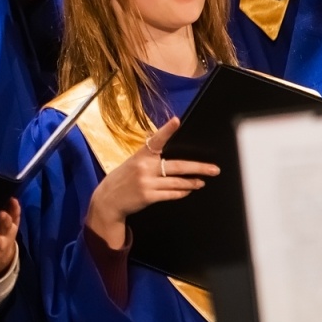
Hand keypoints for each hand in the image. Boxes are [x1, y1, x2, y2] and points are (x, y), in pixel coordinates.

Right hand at [83, 117, 217, 248]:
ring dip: (192, 183)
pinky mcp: (149, 196)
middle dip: (198, 168)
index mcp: (140, 156)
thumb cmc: (122, 179)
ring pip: (177, 182)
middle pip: (177, 167)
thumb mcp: (132, 164)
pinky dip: (182, 192)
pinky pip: (171, 194)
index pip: (155, 140)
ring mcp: (147, 182)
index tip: (176, 121)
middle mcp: (144, 168)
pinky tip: (188, 190)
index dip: (166, 130)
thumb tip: (173, 160)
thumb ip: (150, 160)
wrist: (108, 200)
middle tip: (214, 169)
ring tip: (202, 181)